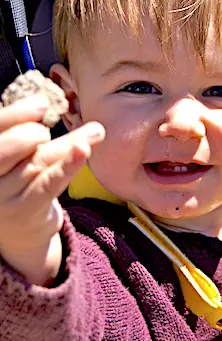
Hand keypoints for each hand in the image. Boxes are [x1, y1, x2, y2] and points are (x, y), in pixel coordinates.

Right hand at [0, 95, 104, 283]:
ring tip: (93, 133)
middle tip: (47, 134)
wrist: (19, 235)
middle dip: (34, 133)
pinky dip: (68, 165)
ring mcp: (3, 196)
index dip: (16, 114)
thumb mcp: (21, 158)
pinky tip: (84, 149)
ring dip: (69, 144)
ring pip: (38, 161)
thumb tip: (70, 114)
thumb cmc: (20, 184)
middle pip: (12, 145)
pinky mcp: (26, 210)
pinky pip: (49, 183)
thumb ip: (39, 137)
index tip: (43, 105)